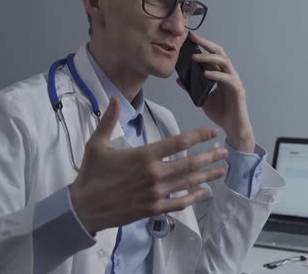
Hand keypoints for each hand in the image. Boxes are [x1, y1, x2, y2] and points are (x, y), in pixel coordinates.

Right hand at [69, 97, 227, 233]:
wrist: (82, 208)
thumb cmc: (91, 175)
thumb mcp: (97, 144)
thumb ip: (109, 120)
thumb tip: (114, 99)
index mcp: (144, 156)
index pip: (178, 142)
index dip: (198, 136)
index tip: (212, 132)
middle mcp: (154, 174)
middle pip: (190, 163)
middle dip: (210, 157)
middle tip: (225, 152)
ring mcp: (155, 193)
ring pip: (188, 183)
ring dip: (207, 176)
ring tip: (222, 170)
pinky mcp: (153, 209)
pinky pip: (178, 203)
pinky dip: (193, 197)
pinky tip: (203, 192)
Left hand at [177, 33, 254, 152]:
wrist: (232, 128)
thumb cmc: (221, 113)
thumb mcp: (202, 99)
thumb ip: (192, 88)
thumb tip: (179, 79)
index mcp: (221, 75)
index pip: (212, 56)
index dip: (202, 46)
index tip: (190, 39)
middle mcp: (228, 75)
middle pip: (220, 53)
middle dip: (207, 45)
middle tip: (193, 39)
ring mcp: (234, 81)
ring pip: (224, 62)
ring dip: (209, 58)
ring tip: (196, 58)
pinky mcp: (238, 90)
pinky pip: (228, 79)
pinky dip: (217, 75)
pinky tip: (206, 74)